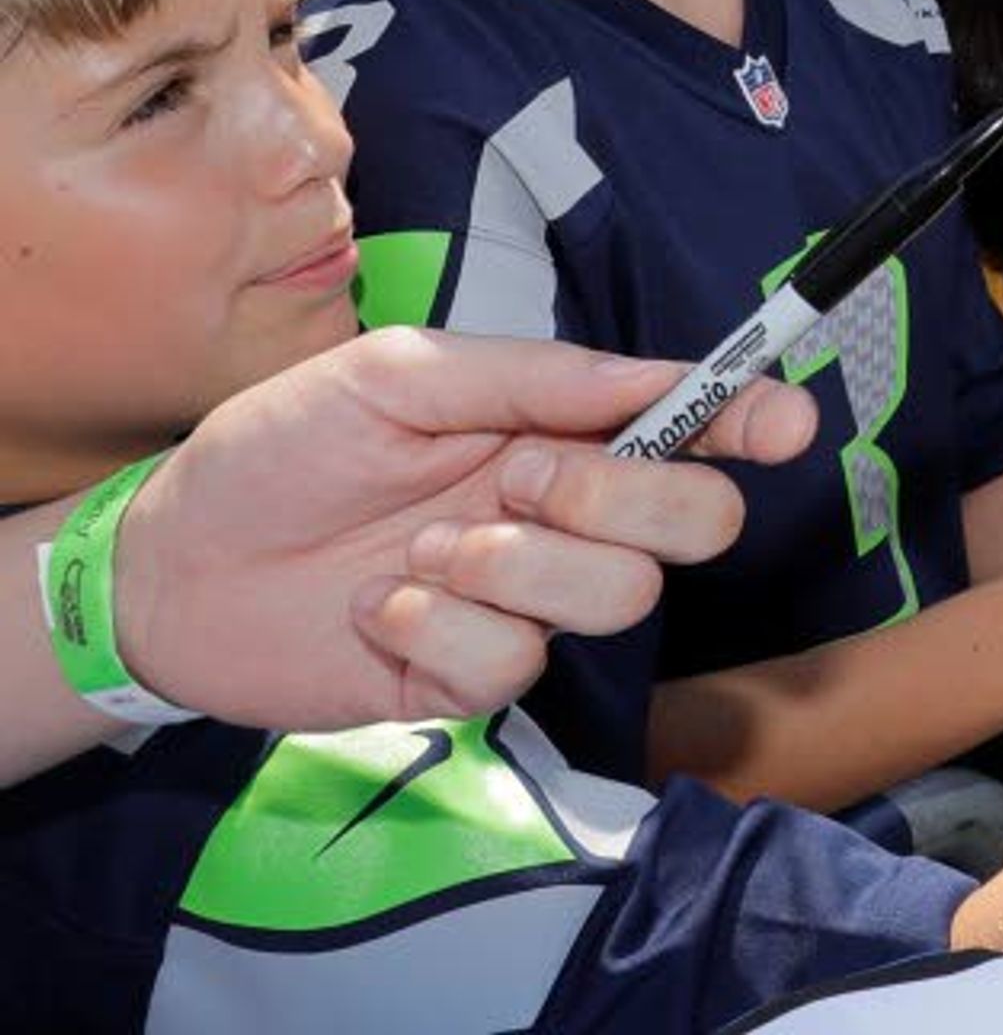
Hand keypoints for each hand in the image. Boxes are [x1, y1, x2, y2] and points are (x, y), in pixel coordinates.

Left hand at [115, 327, 817, 728]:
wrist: (172, 567)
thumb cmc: (278, 450)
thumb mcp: (396, 373)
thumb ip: (533, 373)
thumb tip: (657, 376)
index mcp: (559, 428)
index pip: (693, 425)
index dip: (753, 420)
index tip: (781, 423)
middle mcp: (564, 514)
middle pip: (695, 520)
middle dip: (624, 494)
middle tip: (520, 477)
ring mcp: (525, 601)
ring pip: (617, 595)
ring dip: (515, 564)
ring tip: (420, 551)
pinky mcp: (474, 678)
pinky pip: (516, 662)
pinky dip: (439, 628)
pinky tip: (380, 608)